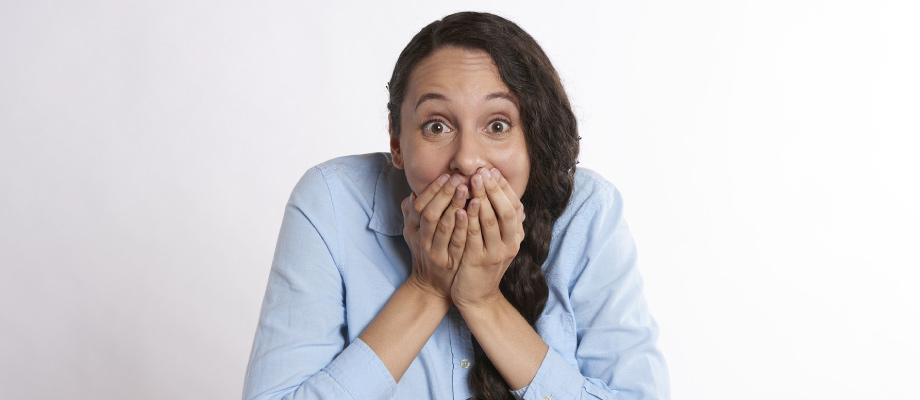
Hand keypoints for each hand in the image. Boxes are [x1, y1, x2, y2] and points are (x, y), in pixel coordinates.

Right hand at [401, 173, 469, 300]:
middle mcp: (421, 239)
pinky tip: (471, 212)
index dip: (432, 190)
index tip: (446, 175)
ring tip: (467, 189)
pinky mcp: (449, 263)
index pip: (420, 205)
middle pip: (430, 213)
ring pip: (443, 226)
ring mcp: (435, 252)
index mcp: (412, 229)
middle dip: (444, 194)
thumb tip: (414, 192)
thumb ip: (412, 214)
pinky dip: (463, 226)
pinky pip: (457, 242)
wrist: (431, 287)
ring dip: (455, 205)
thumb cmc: (426, 253)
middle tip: (460, 178)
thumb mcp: (415, 234)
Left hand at [450, 167, 524, 307]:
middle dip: (493, 189)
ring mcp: (495, 253)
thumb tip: (505, 194)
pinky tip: (462, 208)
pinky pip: (474, 237)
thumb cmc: (483, 263)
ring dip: (481, 199)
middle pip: (505, 210)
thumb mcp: (498, 242)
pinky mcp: (479, 261)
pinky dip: (469, 221)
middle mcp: (510, 243)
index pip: (514, 205)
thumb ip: (502, 221)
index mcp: (515, 236)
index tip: (491, 170)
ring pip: (490, 221)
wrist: (478, 296)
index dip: (503, 187)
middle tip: (481, 172)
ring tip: (470, 183)